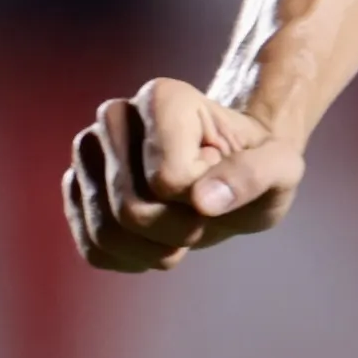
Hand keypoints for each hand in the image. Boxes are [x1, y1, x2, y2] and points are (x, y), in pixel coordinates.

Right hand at [66, 77, 304, 273]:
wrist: (229, 168)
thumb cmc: (257, 164)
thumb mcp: (281, 169)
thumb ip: (253, 177)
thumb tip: (203, 202)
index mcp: (161, 97)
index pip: (168, 181)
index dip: (202, 203)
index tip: (220, 183)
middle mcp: (113, 116)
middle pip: (129, 209)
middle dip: (176, 232)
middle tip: (203, 217)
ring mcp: (88, 152)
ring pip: (105, 232)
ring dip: (152, 251)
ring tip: (180, 230)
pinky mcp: (77, 187)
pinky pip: (93, 249)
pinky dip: (130, 259)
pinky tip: (156, 241)